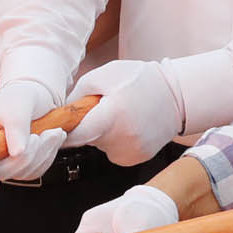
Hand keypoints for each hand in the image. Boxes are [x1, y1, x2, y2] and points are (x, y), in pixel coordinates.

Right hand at [0, 78, 57, 188]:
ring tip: (53, 132)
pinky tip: (53, 138)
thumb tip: (17, 153)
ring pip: (23, 172)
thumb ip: (16, 127)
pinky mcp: (21, 164)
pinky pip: (36, 170)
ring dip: (43, 153)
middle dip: (27, 156)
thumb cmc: (21, 96)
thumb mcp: (17, 104)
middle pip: (2, 171)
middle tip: (40, 136)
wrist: (36, 96)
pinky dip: (48, 155)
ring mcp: (4, 159)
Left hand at [68, 59, 183, 164]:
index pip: (77, 135)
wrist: (176, 94)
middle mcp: (122, 139)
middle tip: (103, 108)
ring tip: (121, 115)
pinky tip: (129, 125)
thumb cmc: (140, 80)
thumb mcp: (106, 75)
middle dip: (88, 125)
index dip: (63, 132)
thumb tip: (61, 112)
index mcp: (112, 116)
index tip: (56, 128)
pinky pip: (114, 151)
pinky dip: (115, 140)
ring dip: (103, 133)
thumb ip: (79, 93)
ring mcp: (131, 152)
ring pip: (101, 145)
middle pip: (88, 139)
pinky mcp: (137, 158)